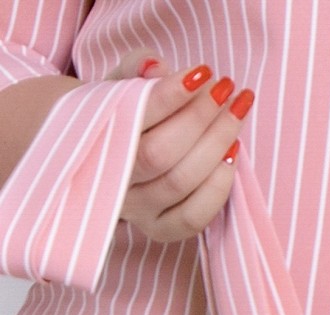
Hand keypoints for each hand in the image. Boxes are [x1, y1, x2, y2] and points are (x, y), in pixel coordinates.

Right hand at [108, 50, 253, 241]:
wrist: (95, 155)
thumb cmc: (115, 113)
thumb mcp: (116, 83)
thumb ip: (133, 70)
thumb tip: (156, 67)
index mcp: (90, 135)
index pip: (131, 116)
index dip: (170, 94)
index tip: (202, 73)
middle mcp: (109, 180)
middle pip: (158, 154)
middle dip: (200, 117)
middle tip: (226, 88)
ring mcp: (134, 210)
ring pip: (179, 182)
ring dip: (216, 144)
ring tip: (236, 112)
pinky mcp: (158, 230)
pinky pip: (192, 217)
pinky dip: (217, 186)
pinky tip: (232, 155)